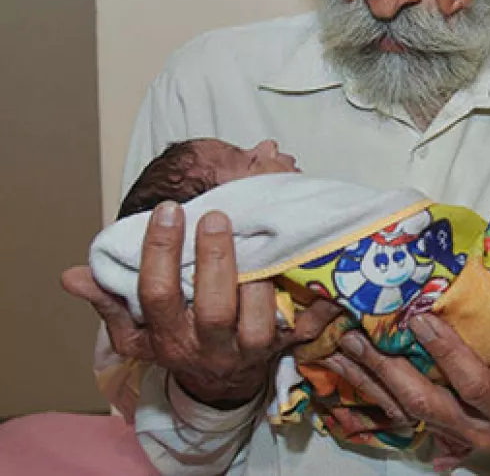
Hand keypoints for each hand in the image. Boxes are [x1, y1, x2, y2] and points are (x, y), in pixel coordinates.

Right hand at [63, 202, 342, 406]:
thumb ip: (110, 299)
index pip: (158, 295)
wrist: (221, 384)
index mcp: (168, 338)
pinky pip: (301, 328)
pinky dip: (311, 302)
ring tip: (260, 239)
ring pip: (259, 322)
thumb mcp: (136, 330)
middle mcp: (208, 347)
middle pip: (214, 308)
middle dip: (216, 261)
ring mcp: (248, 351)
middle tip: (217, 216)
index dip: (161, 253)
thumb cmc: (178, 339)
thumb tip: (71, 276)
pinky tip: (308, 266)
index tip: (169, 211)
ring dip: (261, 281)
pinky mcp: (283, 349)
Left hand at [326, 312, 489, 463]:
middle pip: (424, 404)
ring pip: (406, 412)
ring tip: (338, 350)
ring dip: (370, 383)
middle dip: (387, 371)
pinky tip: (346, 379)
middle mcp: (479, 430)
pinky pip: (404, 419)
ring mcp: (460, 436)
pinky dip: (372, 399)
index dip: (446, 353)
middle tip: (357, 337)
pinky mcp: (449, 434)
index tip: (420, 319)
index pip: (473, 383)